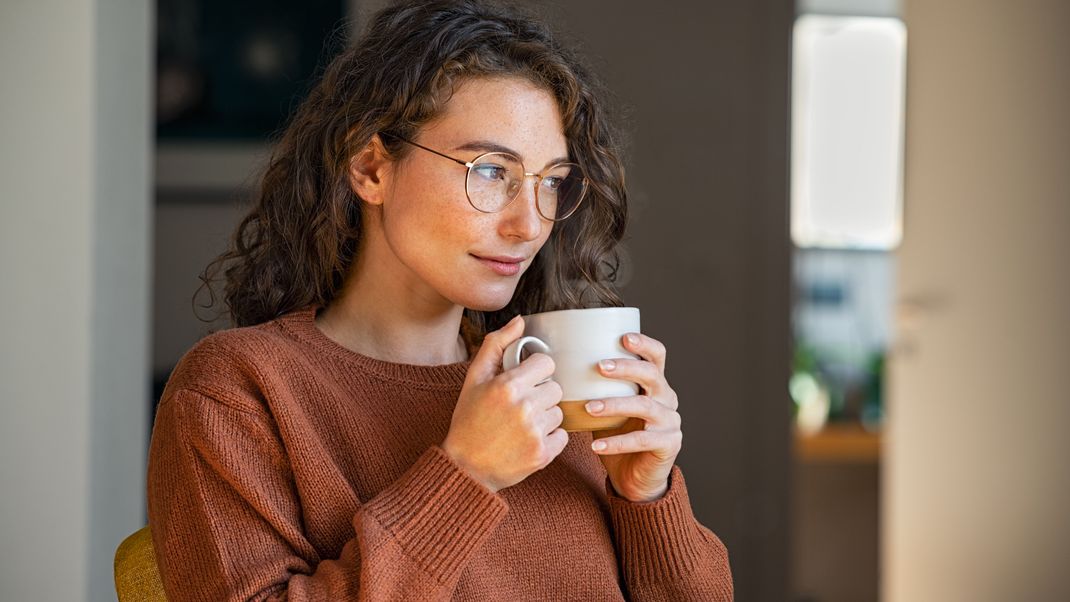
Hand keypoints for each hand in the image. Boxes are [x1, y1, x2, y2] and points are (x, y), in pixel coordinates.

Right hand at [442, 316, 568, 492]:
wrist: (465, 467)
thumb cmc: (468, 420)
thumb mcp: (474, 379)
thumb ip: (496, 345)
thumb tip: (520, 320)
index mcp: (508, 385)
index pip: (546, 363)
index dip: (535, 371)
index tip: (524, 381)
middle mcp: (524, 407)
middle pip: (555, 388)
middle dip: (540, 394)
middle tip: (520, 406)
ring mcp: (535, 432)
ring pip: (559, 412)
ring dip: (545, 416)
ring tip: (522, 424)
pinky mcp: (543, 454)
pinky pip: (563, 436)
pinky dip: (550, 438)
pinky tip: (528, 440)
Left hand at [587, 333, 681, 502]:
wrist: (634, 477)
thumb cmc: (617, 435)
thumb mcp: (606, 407)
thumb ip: (593, 388)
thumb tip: (556, 366)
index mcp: (654, 384)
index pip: (657, 356)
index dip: (644, 344)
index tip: (623, 338)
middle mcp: (667, 398)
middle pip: (652, 375)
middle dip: (626, 367)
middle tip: (599, 366)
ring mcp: (671, 421)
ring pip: (646, 407)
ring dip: (615, 404)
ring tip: (590, 408)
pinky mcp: (669, 444)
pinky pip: (642, 440)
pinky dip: (617, 442)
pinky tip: (596, 445)